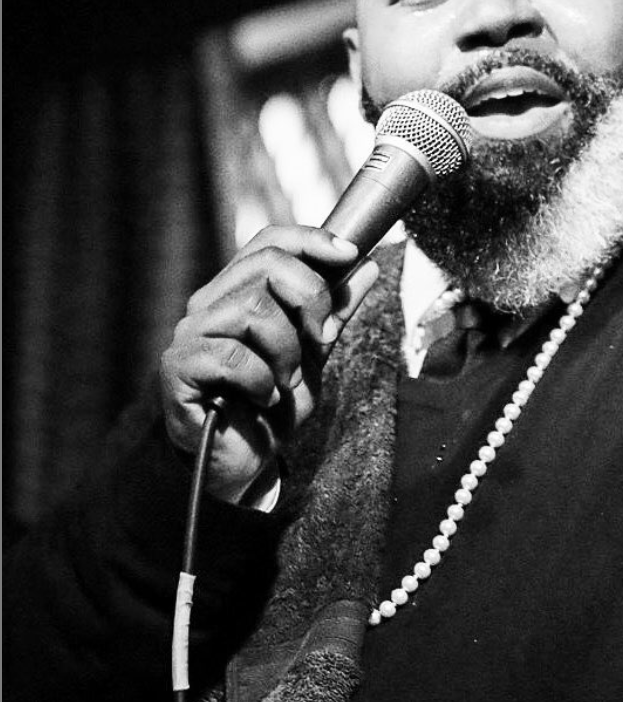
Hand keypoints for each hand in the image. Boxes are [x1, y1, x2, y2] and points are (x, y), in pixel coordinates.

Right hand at [160, 226, 379, 503]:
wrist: (244, 462)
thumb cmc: (273, 404)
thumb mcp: (316, 351)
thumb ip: (336, 309)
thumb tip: (366, 264)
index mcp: (240, 290)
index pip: (271, 240)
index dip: (312, 239)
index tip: (352, 253)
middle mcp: (210, 303)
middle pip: (268, 264)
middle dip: (312, 298)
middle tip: (321, 338)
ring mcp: (191, 333)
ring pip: (254, 308)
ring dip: (288, 349)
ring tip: (287, 379)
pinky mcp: (178, 367)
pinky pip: (232, 356)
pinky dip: (261, 380)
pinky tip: (263, 398)